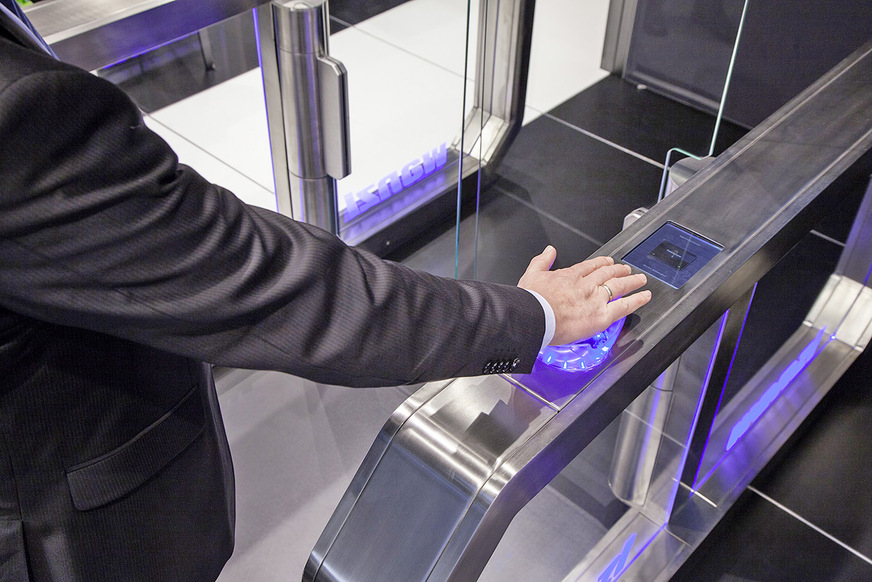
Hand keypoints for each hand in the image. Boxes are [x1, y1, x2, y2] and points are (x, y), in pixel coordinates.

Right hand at [518, 246, 651, 345]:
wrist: (534, 317)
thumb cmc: (531, 301)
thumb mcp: (531, 274)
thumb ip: (542, 261)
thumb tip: (549, 250)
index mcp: (570, 275)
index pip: (590, 266)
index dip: (601, 263)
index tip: (607, 262)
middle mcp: (586, 285)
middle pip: (607, 273)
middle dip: (619, 270)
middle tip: (626, 269)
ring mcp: (595, 299)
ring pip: (618, 285)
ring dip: (631, 280)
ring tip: (640, 279)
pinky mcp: (601, 315)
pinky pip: (623, 306)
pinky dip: (637, 300)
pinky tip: (645, 296)